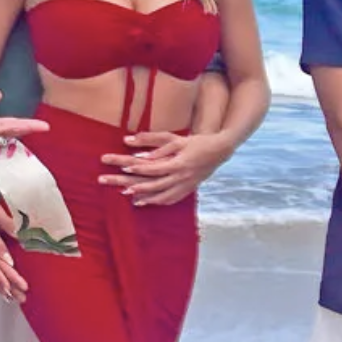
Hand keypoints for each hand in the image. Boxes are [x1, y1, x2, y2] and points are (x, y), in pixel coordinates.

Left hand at [0, 90, 44, 148]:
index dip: (25, 123)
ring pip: (5, 130)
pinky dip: (3, 128)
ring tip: (37, 127)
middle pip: (11, 128)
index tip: (41, 124)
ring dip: (20, 128)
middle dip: (28, 127)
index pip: (10, 123)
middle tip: (46, 127)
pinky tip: (15, 125)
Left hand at [102, 129, 229, 207]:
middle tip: (121, 189)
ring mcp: (186, 185)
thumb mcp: (178, 140)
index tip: (125, 168)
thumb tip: (137, 147)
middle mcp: (182, 177)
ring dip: (147, 198)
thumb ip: (157, 143)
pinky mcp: (189, 189)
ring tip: (132, 199)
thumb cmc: (197, 142)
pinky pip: (172, 199)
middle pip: (156, 185)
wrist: (220, 151)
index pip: (156, 168)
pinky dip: (159, 201)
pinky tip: (147, 202)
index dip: (140, 168)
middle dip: (137, 186)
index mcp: (179, 164)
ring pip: (164, 196)